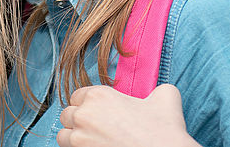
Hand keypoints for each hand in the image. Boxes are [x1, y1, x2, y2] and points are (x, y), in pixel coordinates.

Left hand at [57, 84, 200, 146]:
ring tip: (91, 140)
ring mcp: (80, 139)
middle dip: (78, 120)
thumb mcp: (166, 96)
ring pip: (63, 135)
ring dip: (74, 137)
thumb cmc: (163, 130)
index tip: (98, 112)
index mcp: (99, 96)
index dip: (87, 104)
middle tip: (95, 128)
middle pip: (66, 115)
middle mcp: (84, 115)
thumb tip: (158, 93)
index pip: (77, 96)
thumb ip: (157, 89)